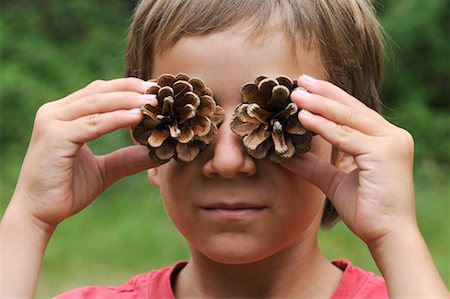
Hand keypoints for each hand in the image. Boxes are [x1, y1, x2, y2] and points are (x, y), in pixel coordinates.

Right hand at [9, 78, 157, 228]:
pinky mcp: (55, 137)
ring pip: (97, 103)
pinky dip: (116, 119)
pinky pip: (92, 124)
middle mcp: (55, 113)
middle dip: (131, 89)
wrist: (39, 214)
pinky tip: (137, 117)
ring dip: (127, 100)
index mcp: (64, 115)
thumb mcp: (104, 170)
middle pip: (99, 92)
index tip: (155, 90)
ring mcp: (52, 122)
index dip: (127, 88)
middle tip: (158, 90)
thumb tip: (157, 154)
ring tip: (152, 100)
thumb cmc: (67, 190)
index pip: (99, 92)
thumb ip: (126, 158)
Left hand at [284, 74, 416, 245]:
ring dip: (319, 104)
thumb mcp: (335, 182)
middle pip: (351, 108)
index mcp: (384, 139)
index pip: (352, 112)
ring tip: (296, 93)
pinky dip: (323, 126)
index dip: (329, 97)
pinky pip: (347, 136)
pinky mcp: (385, 153)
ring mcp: (391, 142)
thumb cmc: (366, 209)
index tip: (306, 87)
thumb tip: (287, 155)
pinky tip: (304, 117)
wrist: (388, 236)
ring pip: (348, 117)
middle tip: (299, 80)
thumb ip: (315, 166)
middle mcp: (392, 135)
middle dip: (323, 92)